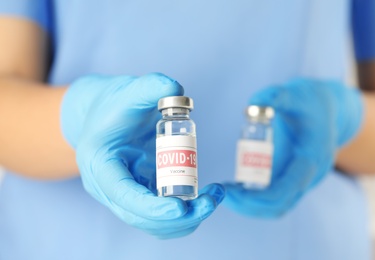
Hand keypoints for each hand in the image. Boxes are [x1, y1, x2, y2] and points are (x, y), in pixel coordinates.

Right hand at [61, 73, 224, 238]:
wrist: (103, 114)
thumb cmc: (114, 104)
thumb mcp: (129, 90)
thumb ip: (151, 87)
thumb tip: (176, 90)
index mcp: (100, 164)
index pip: (123, 195)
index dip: (151, 208)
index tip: (181, 208)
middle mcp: (108, 187)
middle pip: (140, 218)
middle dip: (178, 217)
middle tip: (211, 201)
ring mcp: (123, 194)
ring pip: (153, 224)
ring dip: (186, 219)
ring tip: (213, 197)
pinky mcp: (139, 193)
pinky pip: (160, 216)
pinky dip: (184, 214)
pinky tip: (205, 197)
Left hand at [224, 78, 362, 217]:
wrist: (332, 109)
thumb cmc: (311, 102)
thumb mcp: (296, 94)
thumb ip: (275, 97)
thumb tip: (252, 104)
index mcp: (311, 158)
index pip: (284, 190)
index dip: (256, 197)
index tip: (230, 191)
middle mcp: (310, 176)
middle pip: (279, 205)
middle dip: (248, 205)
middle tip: (220, 193)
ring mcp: (303, 180)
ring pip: (277, 205)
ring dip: (250, 205)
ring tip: (224, 192)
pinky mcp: (294, 178)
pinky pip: (275, 197)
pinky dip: (255, 198)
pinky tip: (236, 188)